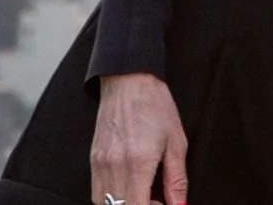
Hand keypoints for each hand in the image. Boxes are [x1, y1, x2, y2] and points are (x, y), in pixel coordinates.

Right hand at [92, 72, 188, 204]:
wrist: (128, 81)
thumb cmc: (155, 106)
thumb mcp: (176, 142)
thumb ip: (177, 179)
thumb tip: (180, 204)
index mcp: (137, 164)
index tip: (164, 204)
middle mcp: (113, 168)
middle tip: (157, 199)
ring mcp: (99, 165)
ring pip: (104, 203)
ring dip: (125, 204)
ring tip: (144, 192)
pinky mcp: (92, 161)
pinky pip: (96, 192)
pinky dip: (112, 197)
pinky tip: (129, 185)